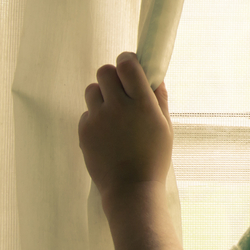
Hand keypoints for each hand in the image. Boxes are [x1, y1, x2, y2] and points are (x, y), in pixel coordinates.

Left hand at [78, 51, 173, 202]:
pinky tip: (106, 133)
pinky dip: (95, 117)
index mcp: (143, 104)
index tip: (129, 65)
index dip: (126, 60)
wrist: (131, 189)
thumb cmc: (154, 158)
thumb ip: (159, 99)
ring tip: (111, 112)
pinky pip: (86, 112)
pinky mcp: (84, 131)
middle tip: (120, 89)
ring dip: (101, 95)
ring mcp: (98, 119)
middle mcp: (119, 107)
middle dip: (112, 76)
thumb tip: (154, 77)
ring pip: (92, 89)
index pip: (127, 65)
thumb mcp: (165, 127)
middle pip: (104, 71)